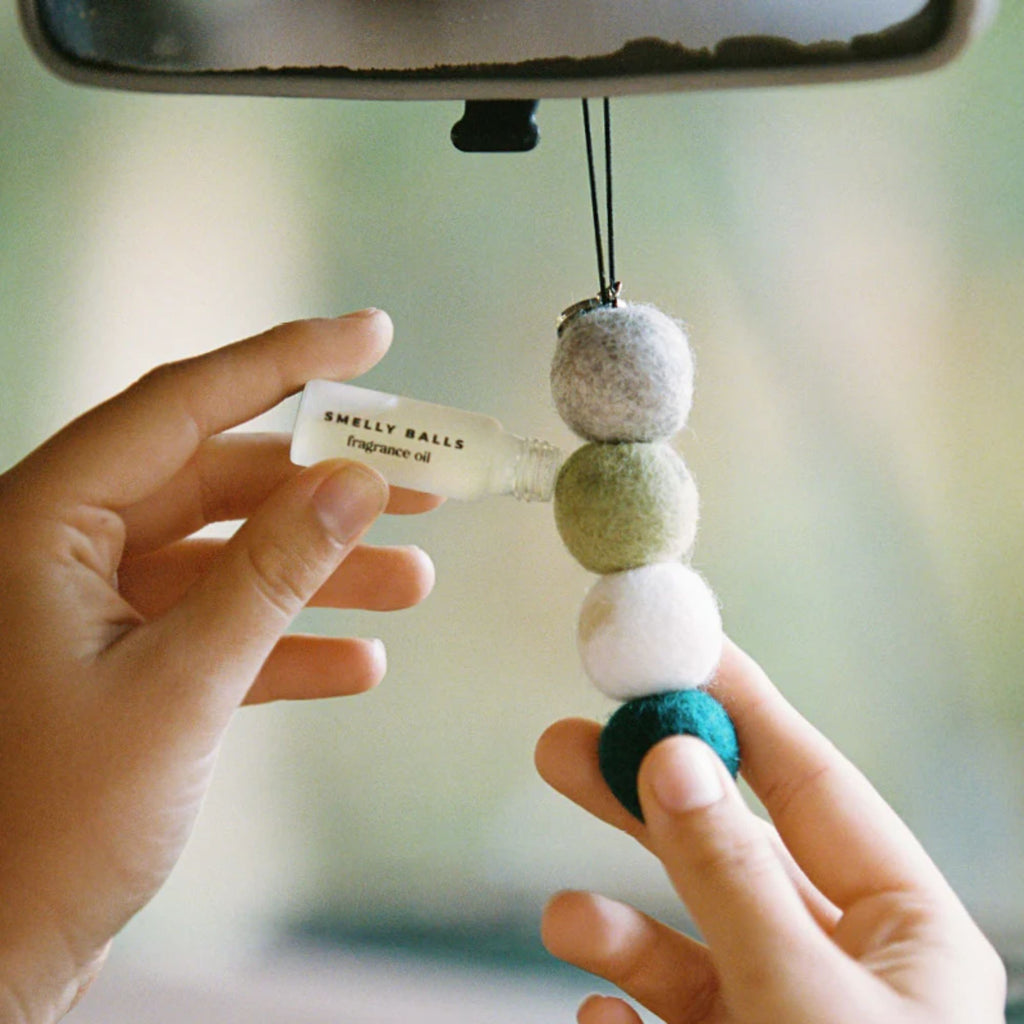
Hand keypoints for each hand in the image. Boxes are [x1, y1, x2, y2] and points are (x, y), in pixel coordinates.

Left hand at [0, 311, 438, 1022]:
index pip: (182, 406)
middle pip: (217, 482)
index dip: (285, 362)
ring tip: (414, 583)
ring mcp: (91, 608)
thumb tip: (357, 484)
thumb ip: (272, 573)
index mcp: (42, 523)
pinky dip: (286, 639)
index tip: (370, 337)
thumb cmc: (48, 827)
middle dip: (324, 491)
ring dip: (319, 571)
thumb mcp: (181, 684)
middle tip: (421, 484)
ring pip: (226, 557)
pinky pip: (216, 625)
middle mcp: (62, 548)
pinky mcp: (120, 664)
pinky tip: (358, 662)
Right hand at [536, 640, 1006, 1023]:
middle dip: (641, 798)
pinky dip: (619, 1013)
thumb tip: (675, 753)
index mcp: (905, 931)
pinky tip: (596, 1020)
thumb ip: (736, 881)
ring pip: (684, 940)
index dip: (740, 708)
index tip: (674, 648)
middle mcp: (843, 968)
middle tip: (558, 742)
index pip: (808, 784)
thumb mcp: (808, 1006)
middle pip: (727, 846)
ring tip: (564, 920)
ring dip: (616, 923)